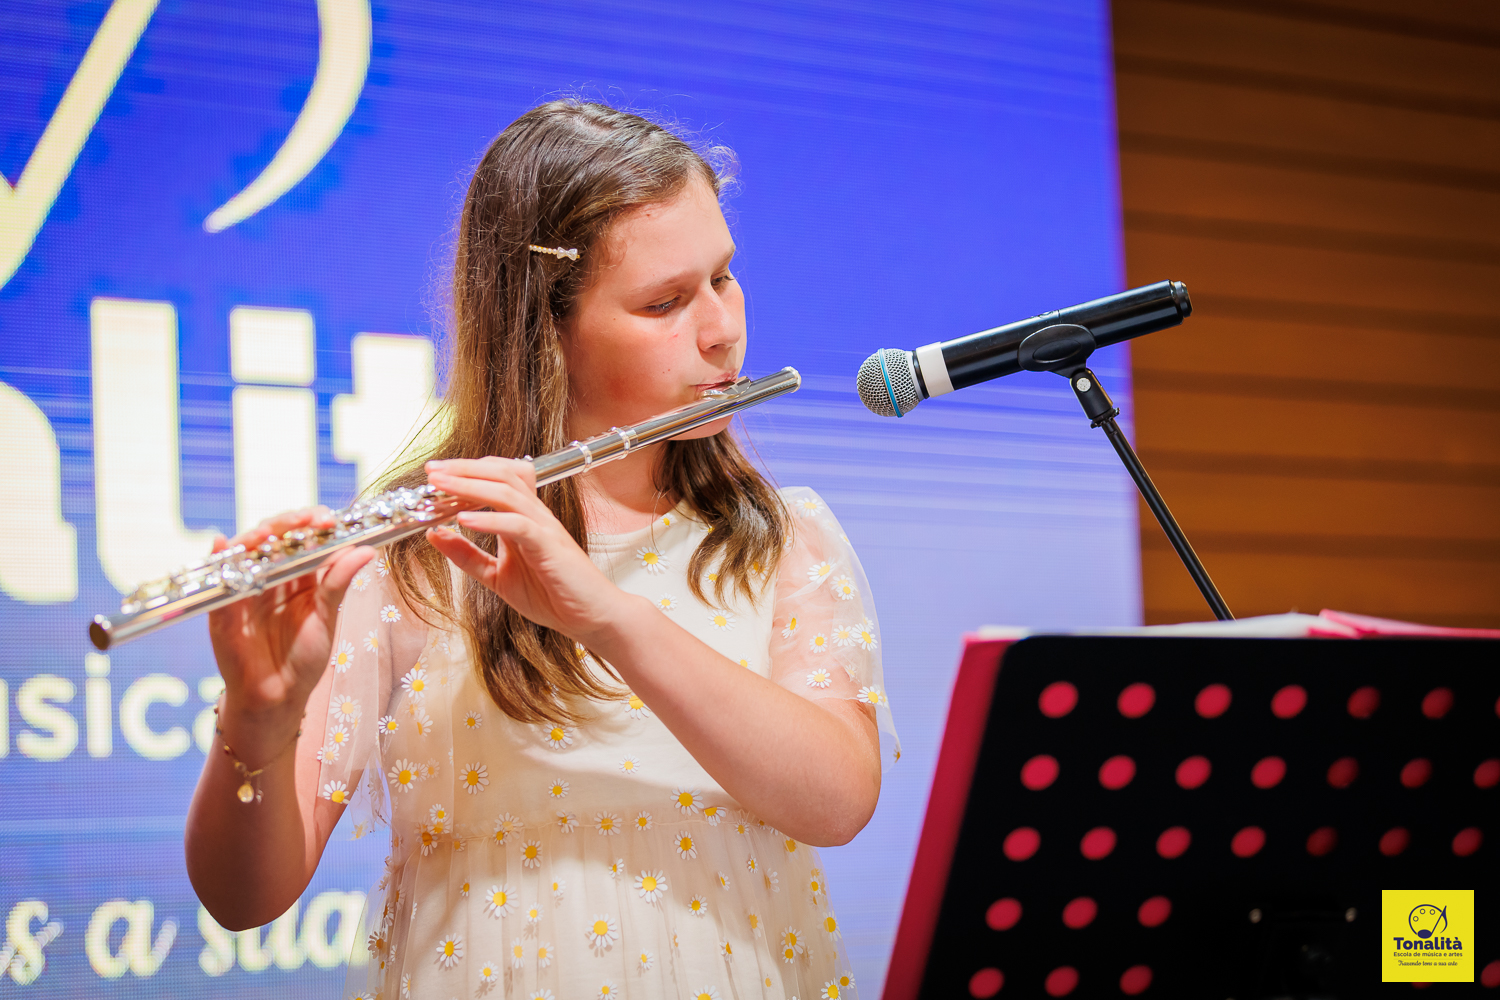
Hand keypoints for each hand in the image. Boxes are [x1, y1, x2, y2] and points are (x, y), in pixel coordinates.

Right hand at [206, 508, 374, 755]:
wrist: (278, 696)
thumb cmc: (305, 658)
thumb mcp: (327, 617)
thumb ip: (338, 582)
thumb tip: (365, 550)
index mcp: (300, 575)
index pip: (303, 537)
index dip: (314, 523)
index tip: (329, 519)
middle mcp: (271, 575)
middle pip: (274, 537)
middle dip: (288, 523)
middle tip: (306, 521)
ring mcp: (245, 586)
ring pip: (246, 550)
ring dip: (254, 537)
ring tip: (267, 533)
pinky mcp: (223, 605)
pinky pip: (218, 578)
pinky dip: (218, 557)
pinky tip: (222, 545)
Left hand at [423, 458, 633, 643]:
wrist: (591, 617)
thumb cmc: (553, 596)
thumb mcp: (497, 575)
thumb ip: (467, 555)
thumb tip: (434, 534)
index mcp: (524, 519)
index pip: (497, 478)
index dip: (466, 471)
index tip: (435, 474)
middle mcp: (535, 516)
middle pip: (500, 475)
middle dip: (463, 469)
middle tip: (432, 470)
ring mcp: (544, 529)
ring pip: (507, 493)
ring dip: (470, 485)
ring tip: (441, 486)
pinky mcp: (549, 547)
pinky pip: (518, 525)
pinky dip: (490, 519)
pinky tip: (465, 519)